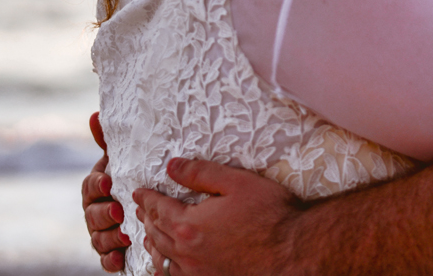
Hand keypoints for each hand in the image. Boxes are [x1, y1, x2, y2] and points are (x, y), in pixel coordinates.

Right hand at [82, 112, 129, 271]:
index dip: (97, 184)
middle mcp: (94, 211)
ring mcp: (101, 233)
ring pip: (99, 238)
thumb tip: (95, 115)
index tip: (109, 182)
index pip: (90, 186)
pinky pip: (107, 260)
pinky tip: (122, 258)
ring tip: (125, 234)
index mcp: (96, 187)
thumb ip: (109, 141)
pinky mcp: (111, 252)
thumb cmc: (130, 177)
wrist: (145, 205)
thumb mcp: (122, 159)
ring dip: (110, 237)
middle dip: (104, 213)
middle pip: (92, 215)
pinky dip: (112, 260)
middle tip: (118, 211)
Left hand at [135, 158, 298, 275]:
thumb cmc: (270, 215)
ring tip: (149, 234)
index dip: (146, 198)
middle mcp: (187, 252)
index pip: (158, 209)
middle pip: (156, 233)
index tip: (138, 191)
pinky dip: (166, 266)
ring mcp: (197, 272)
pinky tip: (169, 263)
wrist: (293, 252)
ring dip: (152, 243)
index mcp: (189, 225)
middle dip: (146, 218)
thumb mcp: (237, 182)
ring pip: (163, 258)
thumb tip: (172, 167)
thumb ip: (201, 173)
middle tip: (141, 209)